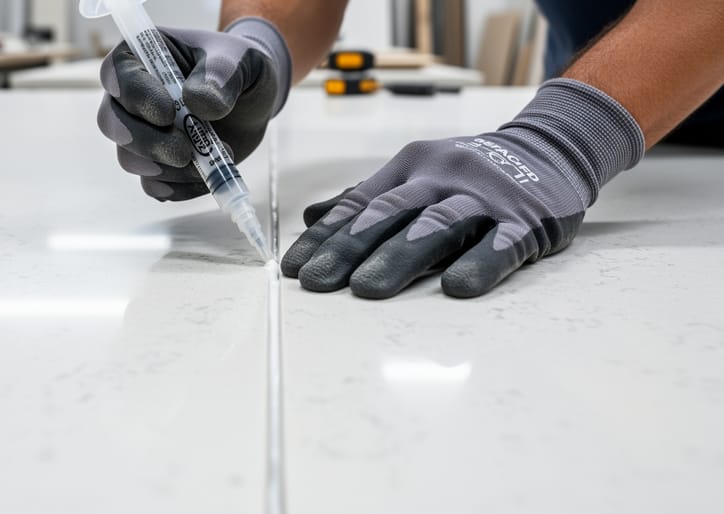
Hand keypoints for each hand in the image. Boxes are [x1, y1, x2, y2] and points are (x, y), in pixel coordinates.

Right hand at [97, 18, 290, 201]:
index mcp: (139, 57)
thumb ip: (220, 74)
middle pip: (113, 124)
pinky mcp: (157, 165)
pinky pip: (154, 186)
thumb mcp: (239, 59)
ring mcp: (140, 135)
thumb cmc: (236, 68)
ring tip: (211, 160)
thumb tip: (198, 102)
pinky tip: (207, 176)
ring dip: (169, 169)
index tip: (168, 114)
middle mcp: (129, 98)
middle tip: (183, 152)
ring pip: (131, 160)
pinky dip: (180, 188)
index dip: (137, 98)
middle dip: (147, 143)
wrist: (251, 101)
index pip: (117, 76)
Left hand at [281, 79, 644, 298]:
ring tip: (368, 290)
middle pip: (390, 214)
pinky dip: (481, 263)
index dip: (326, 237)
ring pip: (437, 225)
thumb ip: (367, 197)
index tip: (297, 269)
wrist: (552, 146)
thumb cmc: (470, 171)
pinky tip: (459, 288)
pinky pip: (502, 243)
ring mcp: (484, 196)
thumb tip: (311, 218)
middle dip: (350, 250)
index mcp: (410, 166)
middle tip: (319, 283)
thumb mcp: (417, 171)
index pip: (360, 204)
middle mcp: (442, 176)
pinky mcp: (526, 219)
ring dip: (400, 257)